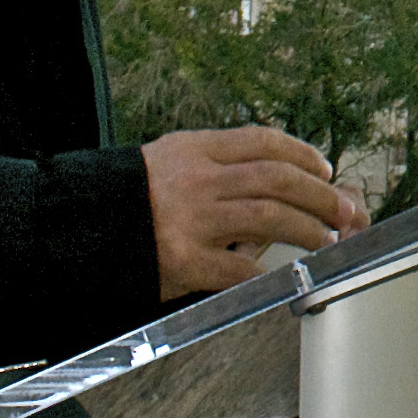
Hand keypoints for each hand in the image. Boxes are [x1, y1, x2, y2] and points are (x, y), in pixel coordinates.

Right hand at [142, 125, 366, 297]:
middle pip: (277, 179)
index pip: (263, 141)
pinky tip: (282, 276)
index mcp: (194, 149)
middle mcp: (197, 180)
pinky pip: (239, 268)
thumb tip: (279, 178)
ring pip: (269, 217)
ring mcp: (191, 221)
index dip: (302, 154)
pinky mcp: (182, 262)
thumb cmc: (127, 198)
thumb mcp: (167, 161)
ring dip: (307, 229)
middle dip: (320, 195)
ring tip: (326, 238)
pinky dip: (267, 272)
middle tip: (343, 210)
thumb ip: (216, 164)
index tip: (324, 169)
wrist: (73, 229)